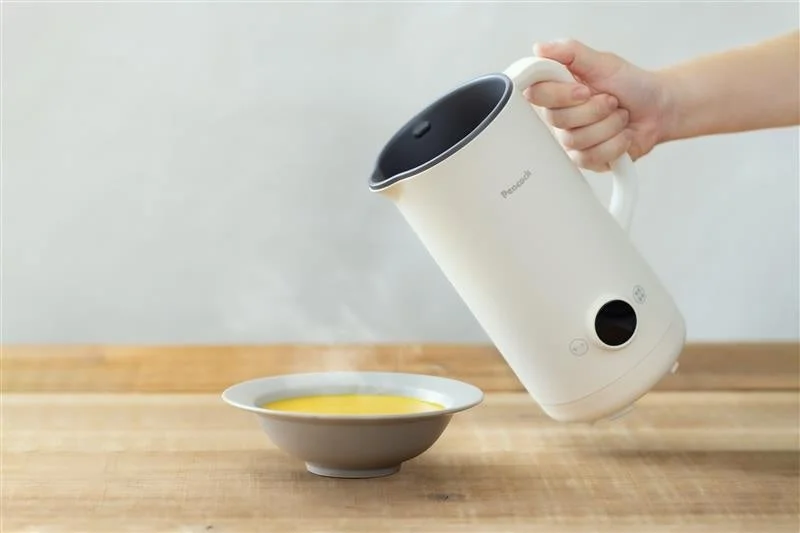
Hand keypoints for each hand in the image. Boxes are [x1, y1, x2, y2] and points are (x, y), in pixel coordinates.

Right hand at [524, 39, 670, 171]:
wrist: (659, 108)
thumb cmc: (631, 84)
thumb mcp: (602, 61)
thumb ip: (569, 52)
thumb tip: (540, 48)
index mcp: (558, 91)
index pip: (536, 94)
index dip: (560, 95)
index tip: (584, 89)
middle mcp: (560, 117)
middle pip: (558, 120)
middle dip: (594, 109)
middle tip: (612, 100)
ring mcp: (572, 140)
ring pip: (576, 140)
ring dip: (609, 126)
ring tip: (620, 116)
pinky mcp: (586, 160)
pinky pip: (591, 157)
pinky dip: (615, 144)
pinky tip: (622, 135)